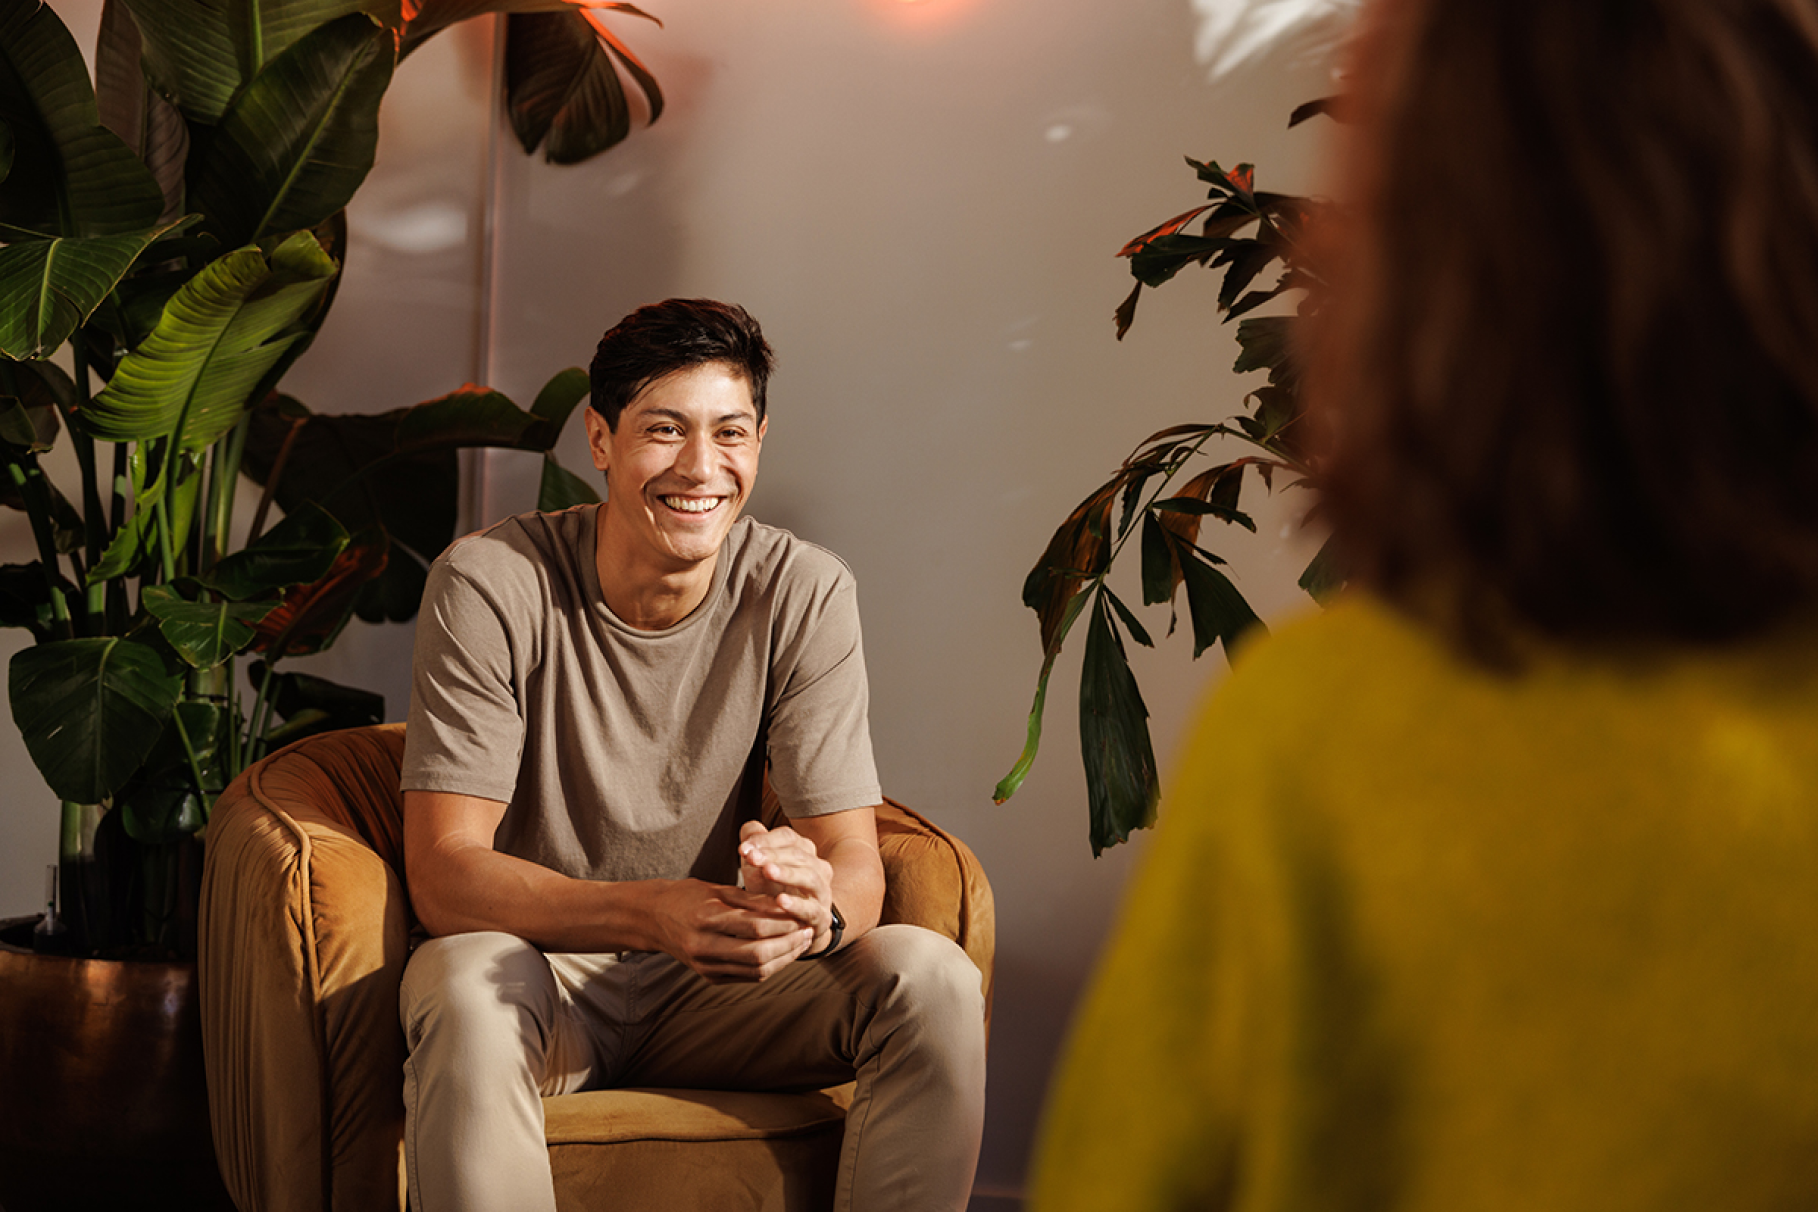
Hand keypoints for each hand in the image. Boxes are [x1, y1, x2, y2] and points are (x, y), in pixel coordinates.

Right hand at [649, 877, 814, 983]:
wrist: (652, 919)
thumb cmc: (687, 896)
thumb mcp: (717, 889)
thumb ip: (751, 899)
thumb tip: (786, 904)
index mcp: (706, 919)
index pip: (755, 926)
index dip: (784, 923)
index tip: (803, 915)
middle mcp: (704, 946)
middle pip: (758, 954)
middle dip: (789, 944)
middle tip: (808, 931)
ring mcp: (705, 966)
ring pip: (755, 971)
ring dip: (784, 959)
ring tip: (801, 943)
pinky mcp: (708, 976)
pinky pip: (747, 978)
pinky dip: (769, 968)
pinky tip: (783, 954)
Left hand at [738, 821, 837, 947]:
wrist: (787, 927)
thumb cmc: (771, 891)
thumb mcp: (759, 867)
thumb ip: (754, 845)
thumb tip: (749, 829)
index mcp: (804, 851)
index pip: (787, 837)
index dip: (765, 840)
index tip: (743, 848)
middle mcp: (818, 868)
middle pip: (798, 855)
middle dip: (773, 855)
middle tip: (751, 857)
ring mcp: (822, 892)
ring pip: (810, 878)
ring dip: (788, 873)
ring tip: (767, 871)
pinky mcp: (821, 917)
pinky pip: (812, 909)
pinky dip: (797, 904)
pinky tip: (780, 900)